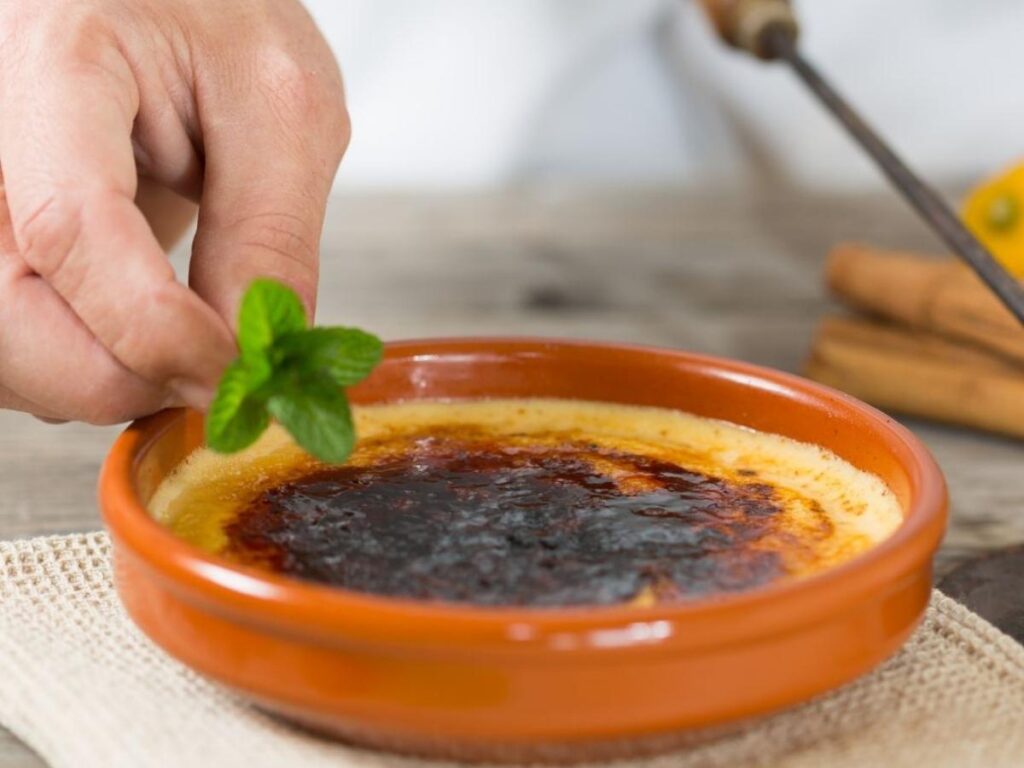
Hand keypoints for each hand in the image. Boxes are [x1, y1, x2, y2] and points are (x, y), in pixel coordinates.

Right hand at [0, 0, 347, 422]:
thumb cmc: (222, 18)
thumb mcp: (283, 109)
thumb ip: (268, 237)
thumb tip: (249, 361)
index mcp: (57, 57)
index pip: (70, 228)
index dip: (159, 329)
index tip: (238, 372)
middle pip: (7, 312)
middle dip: (124, 375)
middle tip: (217, 371)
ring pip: (2, 350)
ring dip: (101, 378)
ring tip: (185, 336)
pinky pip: (10, 345)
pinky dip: (79, 367)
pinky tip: (138, 333)